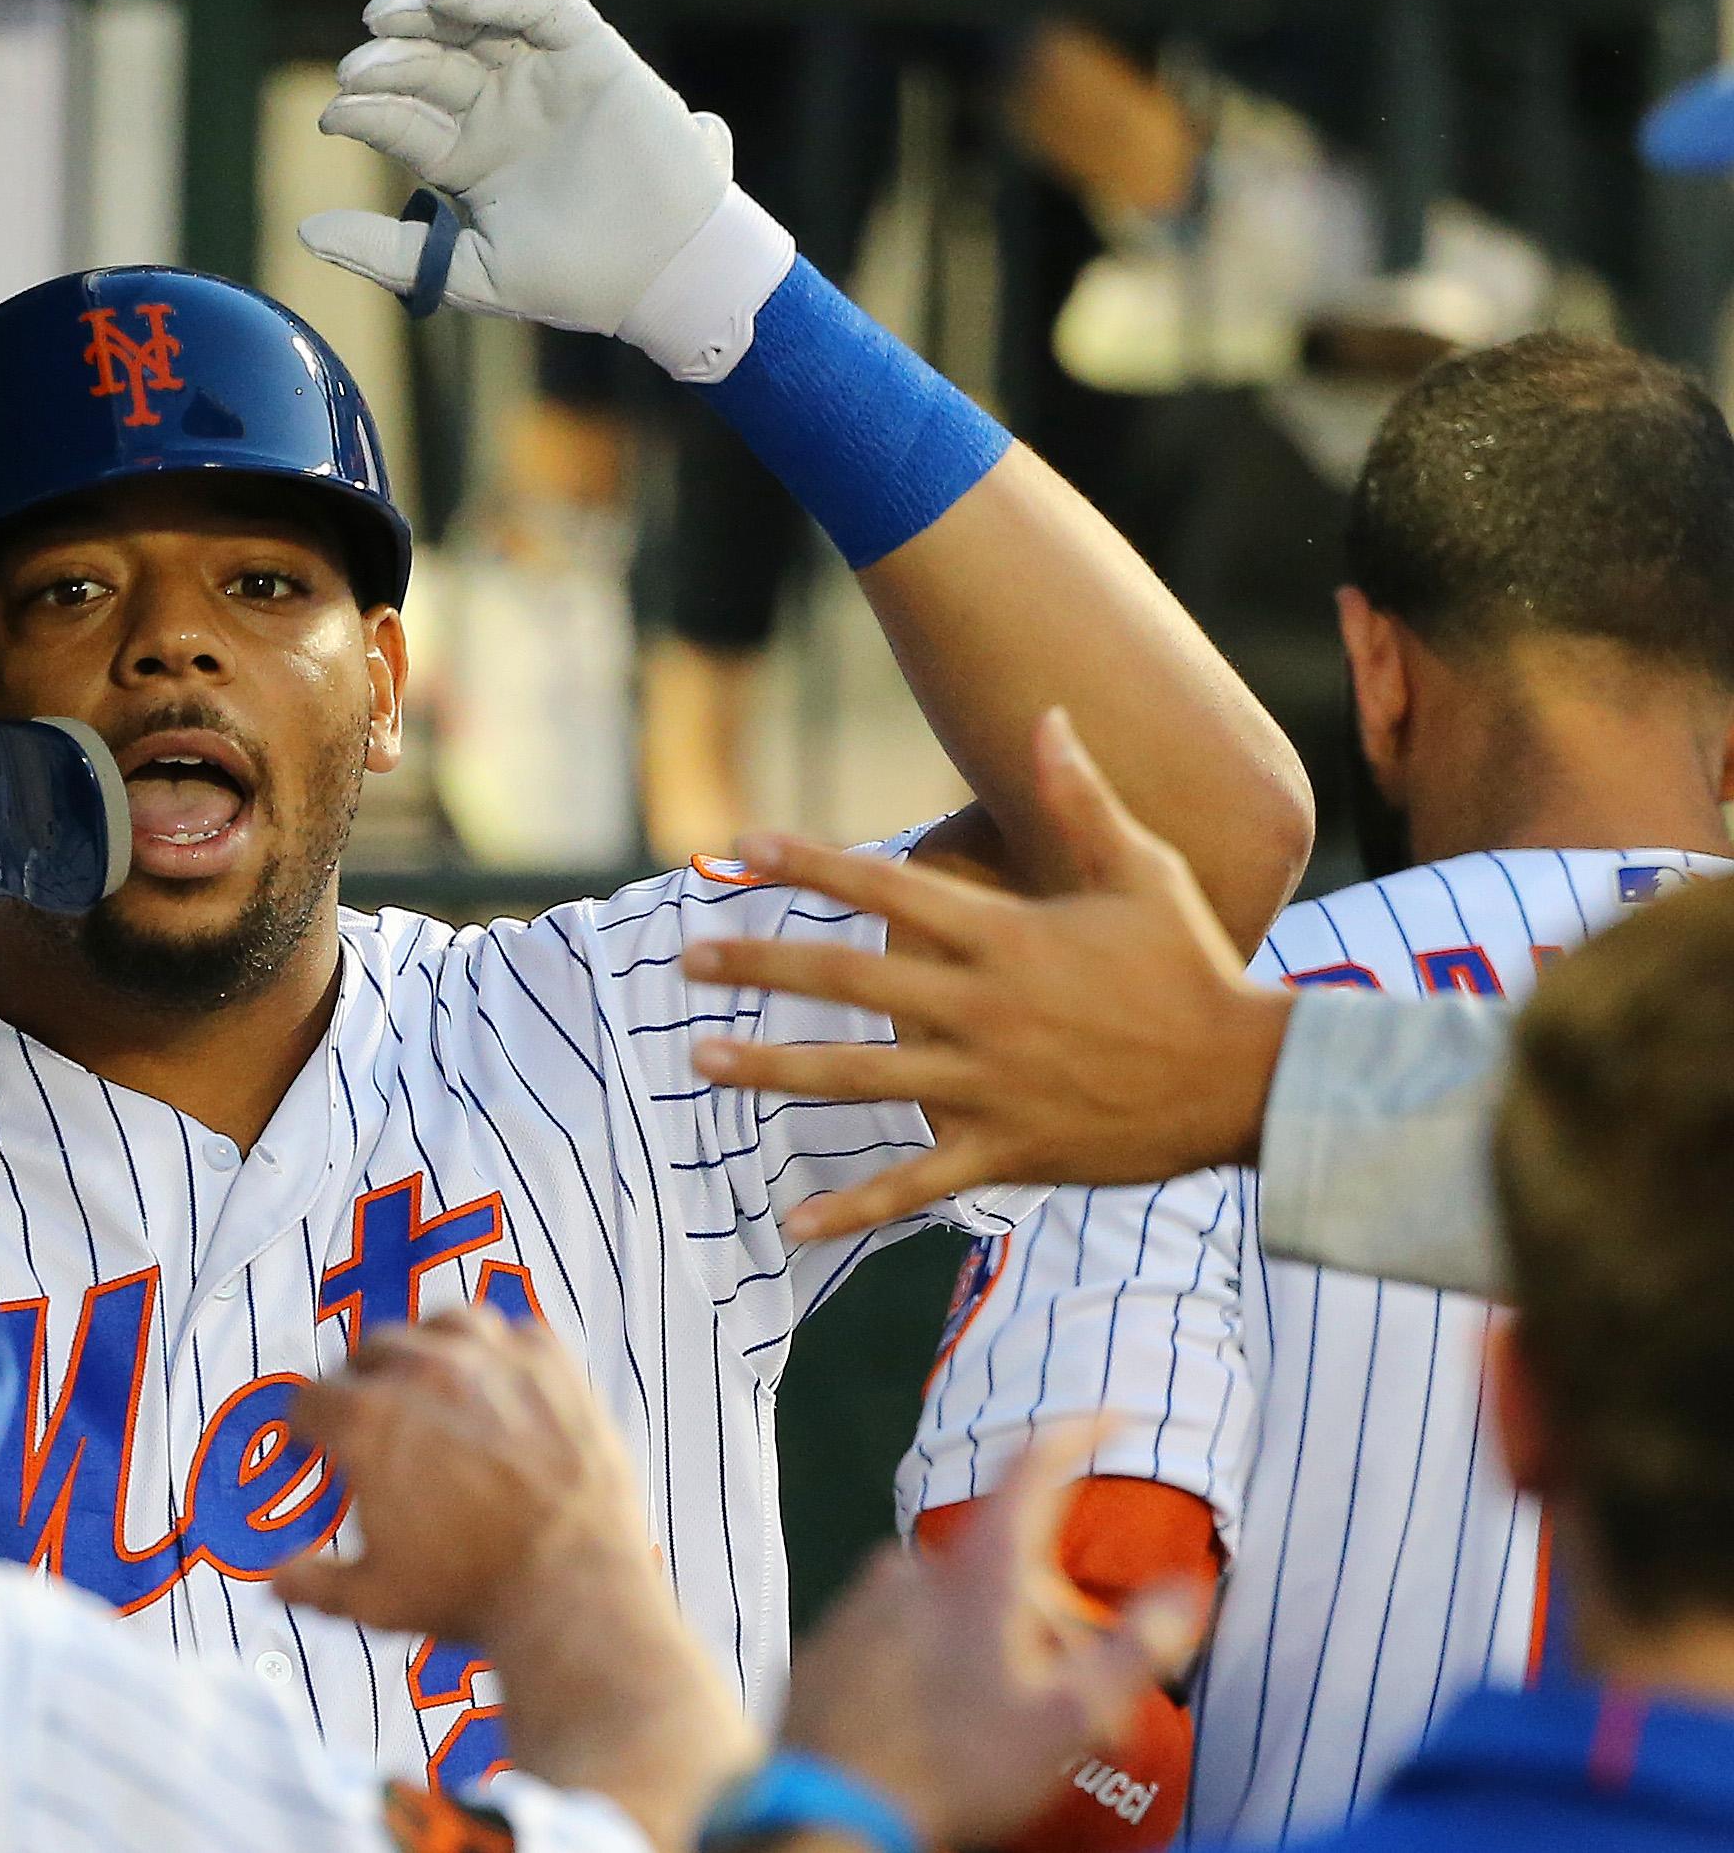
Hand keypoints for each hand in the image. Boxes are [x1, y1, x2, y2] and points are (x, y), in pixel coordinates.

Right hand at [281, 1312, 755, 1850]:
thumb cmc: (472, 1595)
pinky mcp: (551, 1363)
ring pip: (441, 1325)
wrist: (574, 1591)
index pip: (310, 1399)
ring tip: (435, 1383)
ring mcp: (493, 1359)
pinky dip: (502, 1352)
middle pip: (371, 1348)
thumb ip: (313, 1582)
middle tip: (376, 1418)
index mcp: (367, 1420)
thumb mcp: (374, 1599)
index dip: (307, 1426)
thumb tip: (274, 1580)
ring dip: (429, 1348)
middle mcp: (424, 1371)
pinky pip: (515, 1331)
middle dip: (362, 1381)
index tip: (316, 1442)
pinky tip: (501, 1384)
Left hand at [299, 0, 786, 372]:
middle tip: (353, 69)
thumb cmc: (570, 279)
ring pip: (473, 26)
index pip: (402, 120)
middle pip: (428, 66)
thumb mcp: (465, 270)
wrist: (661, 274)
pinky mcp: (586, 52)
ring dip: (426, 13)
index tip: (332, 116)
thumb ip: (386, 252)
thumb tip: (302, 231)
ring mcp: (540, 76)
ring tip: (384, 16)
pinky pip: (539, 7)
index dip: (366, 111)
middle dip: (388, 61)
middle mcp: (496, 108)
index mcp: (465, 155)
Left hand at [679, 710, 1290, 1240]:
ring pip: (858, 1077)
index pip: (886, 890)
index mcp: (1005, 937)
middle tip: (687, 960)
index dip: (809, 864)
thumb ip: (1081, 798)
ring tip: (699, 1059)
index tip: (741, 848)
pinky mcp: (1008, 1151)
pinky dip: (855, 1209)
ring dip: (772, 1067)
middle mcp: (983, 1008)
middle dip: (759, 964)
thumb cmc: (1195, 966)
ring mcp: (989, 1084)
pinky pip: (916, 1184)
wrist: (1251, 1079)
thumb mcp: (1145, 871)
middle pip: (847, 979)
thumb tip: (1046, 715)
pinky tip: (793, 1224)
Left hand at [781, 1426, 1210, 1850]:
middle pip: (997, 1558)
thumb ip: (1135, 1652)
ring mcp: (862, 1603)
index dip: (1078, 1430)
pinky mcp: (830, 1641)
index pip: (1033, 1466)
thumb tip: (1187, 1592)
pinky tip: (937, 1717)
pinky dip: (927, 1658)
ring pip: (945, 1599)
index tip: (1115, 1415)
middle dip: (1040, 1603)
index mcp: (976, 1573)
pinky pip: (895, 1631)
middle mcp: (912, 1569)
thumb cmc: (954, 1769)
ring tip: (997, 1714)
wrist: (829, 1811)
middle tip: (1064, 1677)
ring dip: (979, 1636)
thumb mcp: (1067, 1720)